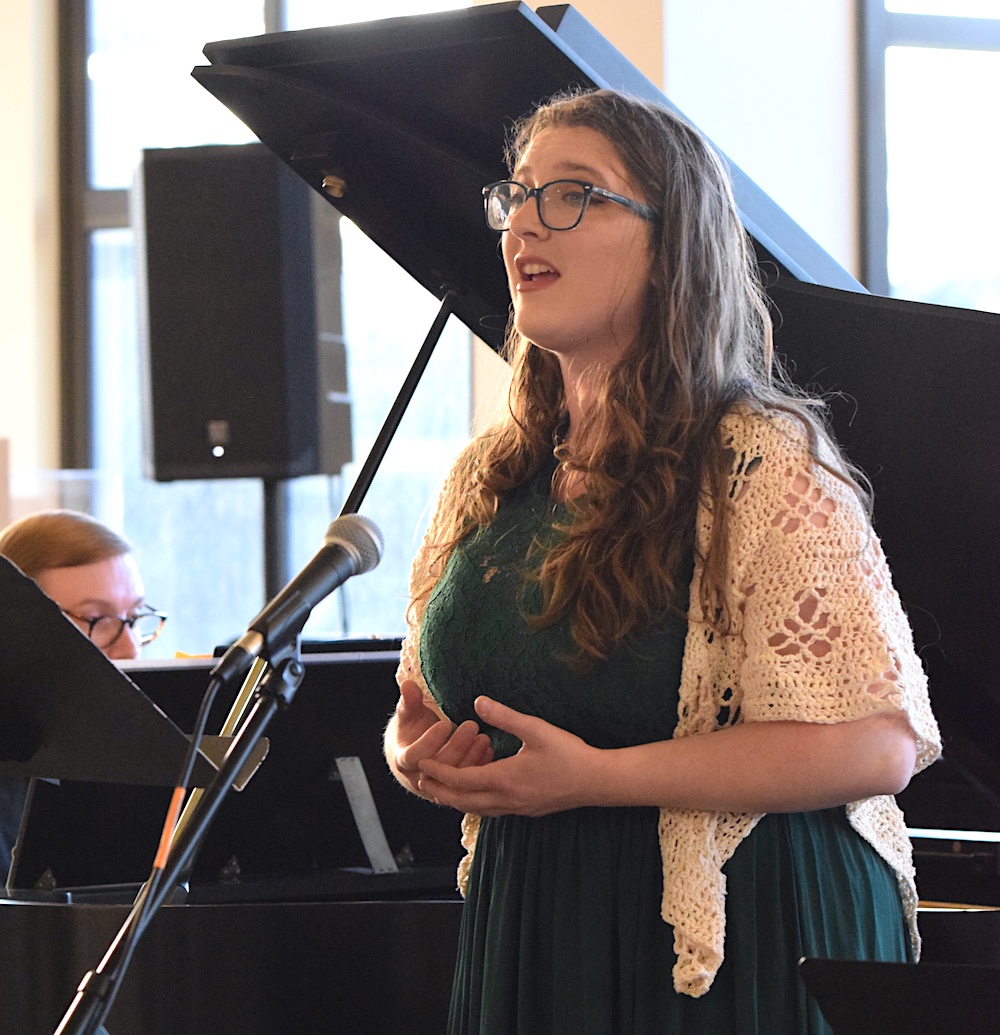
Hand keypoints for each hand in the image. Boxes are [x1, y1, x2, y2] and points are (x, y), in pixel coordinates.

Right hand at [390, 680, 493, 795]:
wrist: (413, 752)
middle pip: (438, 768)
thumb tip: (407, 685)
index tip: (445, 724)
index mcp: (403, 761)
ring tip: (484, 738)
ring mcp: (437, 787)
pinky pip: (467, 783)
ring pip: (455, 780)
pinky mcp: (453, 789)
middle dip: (456, 747)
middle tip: (472, 726)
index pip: (415, 756)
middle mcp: (419, 778)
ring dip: (471, 758)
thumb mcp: (408, 715)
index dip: (429, 741)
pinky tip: (490, 751)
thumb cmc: (411, 729)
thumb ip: (409, 702)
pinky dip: (479, 767)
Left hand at [417, 696, 598, 816]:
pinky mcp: (526, 810)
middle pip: (462, 801)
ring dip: (456, 799)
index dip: (438, 772)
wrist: (597, 782)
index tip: (420, 764)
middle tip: (420, 780)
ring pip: (477, 809)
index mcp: (504, 780)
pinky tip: (478, 790)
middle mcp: (506, 799)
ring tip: (442, 787)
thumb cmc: (569, 753)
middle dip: (439, 791)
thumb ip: (504, 717)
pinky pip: (492, 810)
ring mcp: (517, 808)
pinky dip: (476, 801)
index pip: (460, 781)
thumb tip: (477, 702)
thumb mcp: (535, 729)